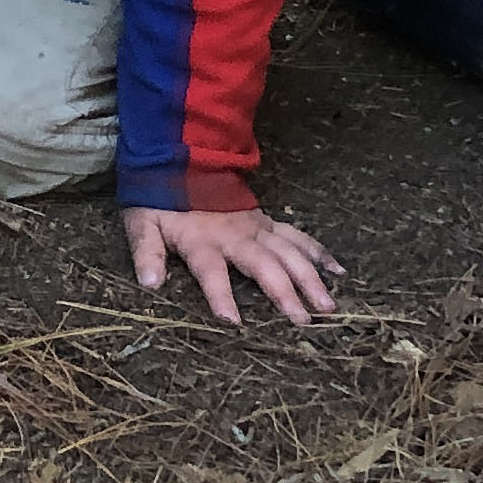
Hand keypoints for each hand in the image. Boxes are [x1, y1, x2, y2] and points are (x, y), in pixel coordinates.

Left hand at [124, 203, 344, 326]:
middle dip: (284, 293)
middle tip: (303, 321)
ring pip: (289, 253)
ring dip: (310, 279)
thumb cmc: (161, 201)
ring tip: (328, 305)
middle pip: (264, 266)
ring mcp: (257, 228)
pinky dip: (319, 253)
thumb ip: (147, 252)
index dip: (221, 296)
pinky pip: (299, 237)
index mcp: (203, 242)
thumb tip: (150, 283)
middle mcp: (236, 236)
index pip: (212, 272)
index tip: (233, 322)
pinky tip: (339, 271)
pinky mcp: (268, 222)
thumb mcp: (143, 224)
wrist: (182, 160)